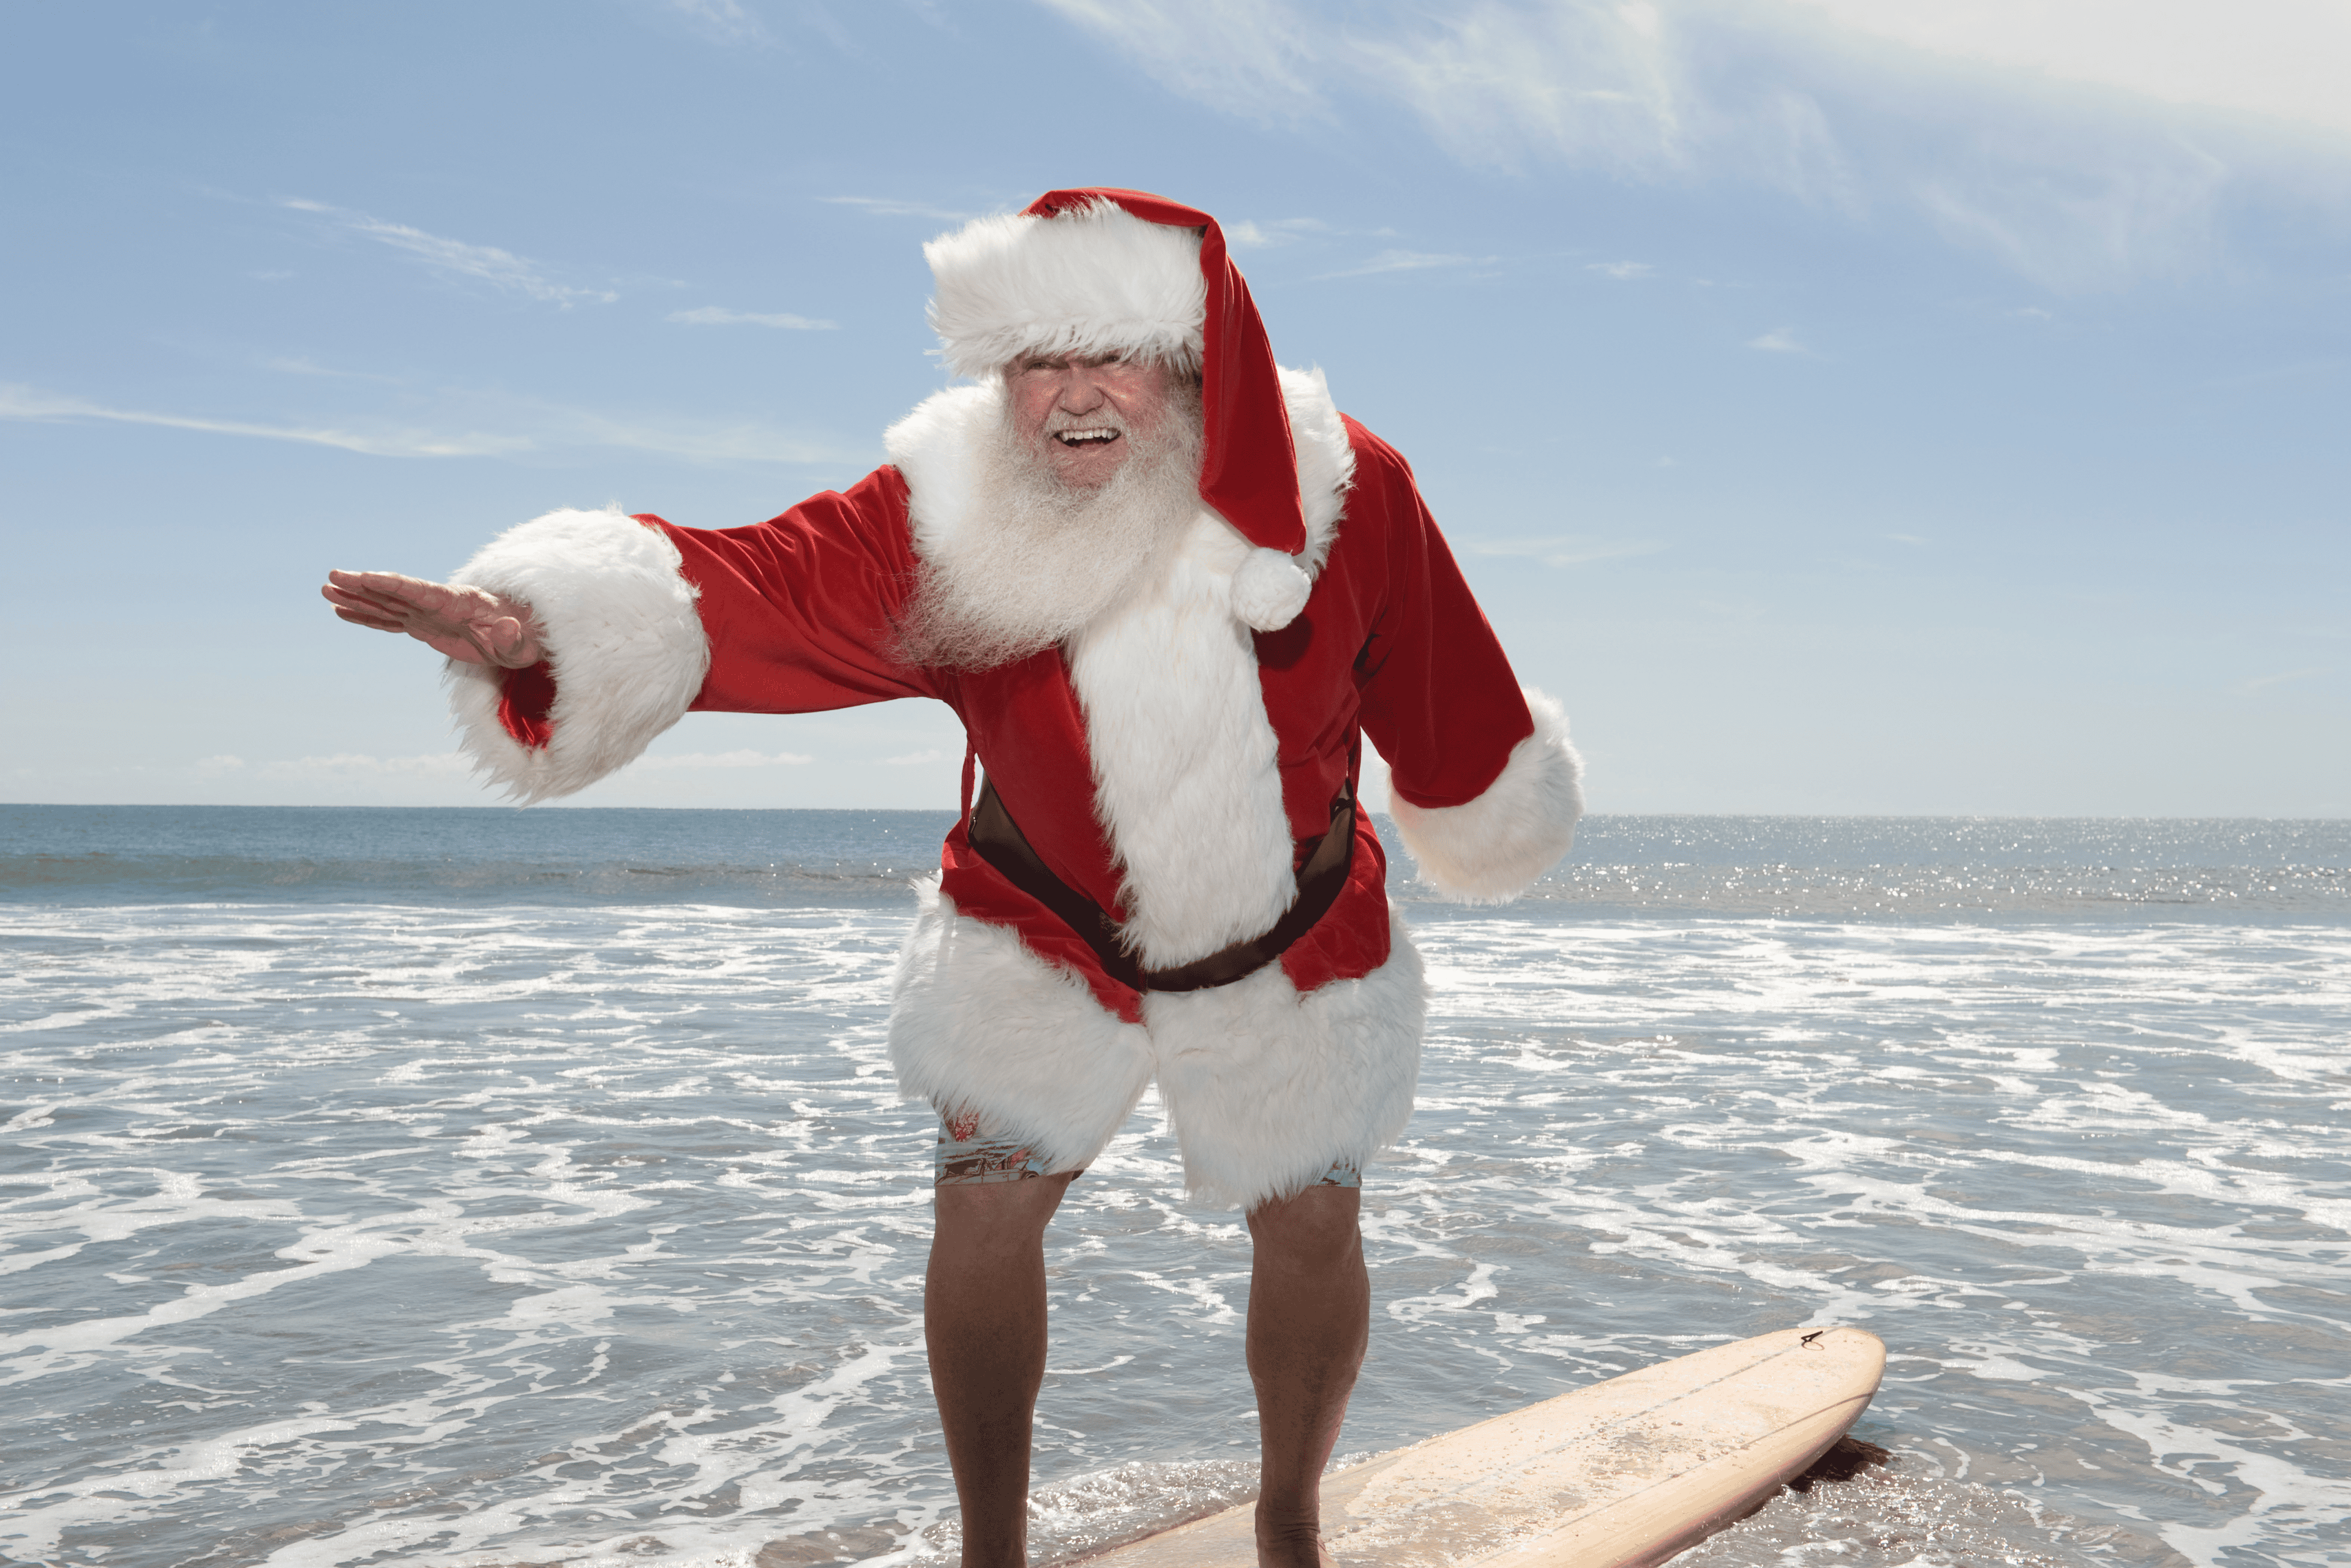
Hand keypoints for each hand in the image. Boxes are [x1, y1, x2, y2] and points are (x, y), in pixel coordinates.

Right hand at [322, 570, 545, 666]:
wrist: (527, 636)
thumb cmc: (527, 637)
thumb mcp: (524, 643)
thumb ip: (513, 638)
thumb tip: (510, 629)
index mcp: (459, 602)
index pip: (420, 590)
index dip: (393, 583)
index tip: (366, 576)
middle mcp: (439, 604)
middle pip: (395, 592)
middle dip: (363, 585)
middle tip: (331, 576)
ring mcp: (430, 615)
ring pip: (387, 604)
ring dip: (357, 598)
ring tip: (325, 591)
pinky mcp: (426, 628)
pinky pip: (391, 620)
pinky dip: (367, 616)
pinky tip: (343, 611)